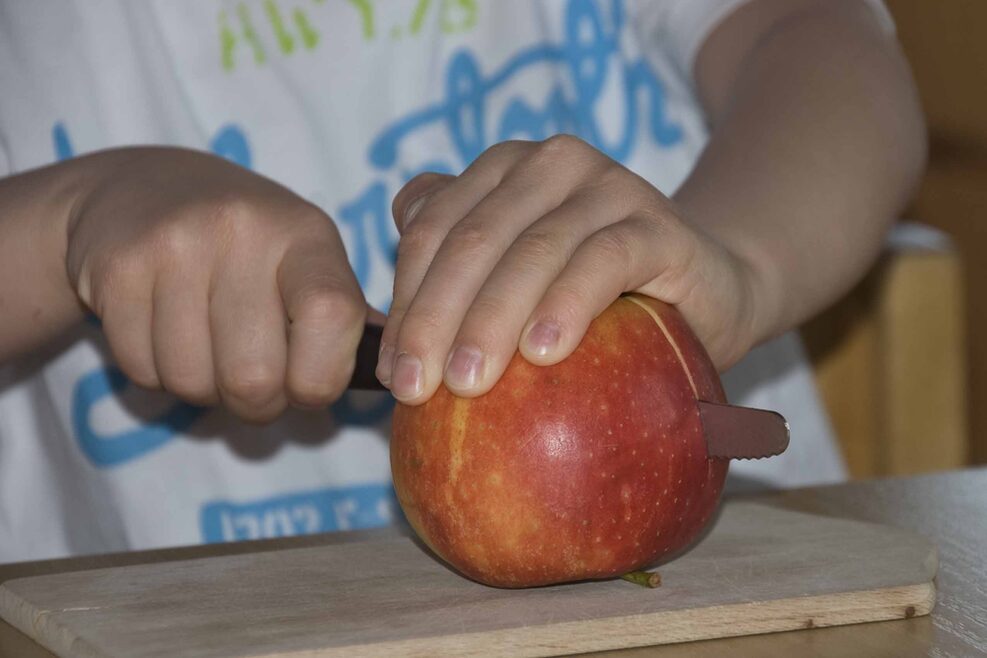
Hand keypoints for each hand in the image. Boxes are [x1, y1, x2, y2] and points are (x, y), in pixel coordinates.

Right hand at [66, 147, 366, 421]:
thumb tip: (396, 376)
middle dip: (258, 402)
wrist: (139, 190)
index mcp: (306, 235)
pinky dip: (157, 374)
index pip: (333, 317)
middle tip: (255, 379)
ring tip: (208, 348)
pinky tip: (165, 332)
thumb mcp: (307, 259)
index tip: (312, 385)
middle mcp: (243, 230)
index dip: (323, 378)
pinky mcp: (116, 269)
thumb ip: (347, 320)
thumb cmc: (247, 245)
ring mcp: (174, 246)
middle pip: (255, 377)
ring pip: (194, 383)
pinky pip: (143, 370)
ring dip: (204, 390)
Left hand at [376, 135, 763, 403]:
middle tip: (417, 389)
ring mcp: (608, 186)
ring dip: (491, 320)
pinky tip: (543, 352)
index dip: (405, 300)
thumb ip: (455, 283)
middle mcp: (551, 163)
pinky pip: (602, 262)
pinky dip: (567, 305)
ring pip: (532, 251)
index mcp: (504, 170)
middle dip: (435, 318)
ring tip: (466, 384)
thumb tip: (384, 337)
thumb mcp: (517, 283)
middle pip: (474, 239)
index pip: (434, 229)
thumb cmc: (597, 296)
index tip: (392, 373)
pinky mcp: (657, 224)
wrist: (704, 288)